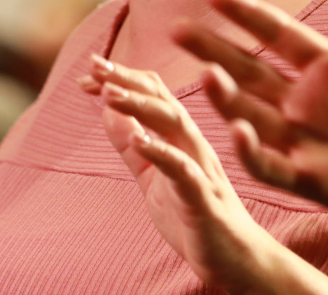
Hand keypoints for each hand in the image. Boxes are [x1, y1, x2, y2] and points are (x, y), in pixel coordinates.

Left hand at [77, 55, 327, 294]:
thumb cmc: (196, 215)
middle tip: (96, 66)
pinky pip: (183, 170)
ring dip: (140, 106)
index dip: (123, 80)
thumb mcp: (153, 178)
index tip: (90, 71)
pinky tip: (138, 140)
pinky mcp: (203, 197)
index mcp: (183, 138)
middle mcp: (195, 144)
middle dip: (128, 81)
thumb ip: (133, 148)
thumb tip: (108, 114)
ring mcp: (201, 168)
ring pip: (175, 125)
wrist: (237, 260)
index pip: (154, 95)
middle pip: (163, 100)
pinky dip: (160, 152)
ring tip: (110, 94)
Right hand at [175, 0, 327, 258]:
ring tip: (204, 75)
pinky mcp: (313, 181)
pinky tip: (238, 129)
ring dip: (225, 97)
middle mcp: (311, 104)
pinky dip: (250, 150)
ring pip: (250, 114)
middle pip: (250, 70)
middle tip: (177, 29)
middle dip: (213, 51)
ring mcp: (308, 143)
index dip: (246, 15)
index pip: (278, 36)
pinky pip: (270, 165)